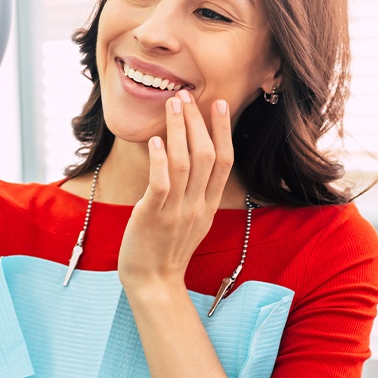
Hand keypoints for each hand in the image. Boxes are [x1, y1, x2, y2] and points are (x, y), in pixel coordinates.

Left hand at [118, 90, 232, 294]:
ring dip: (179, 130)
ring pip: (185, 163)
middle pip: (206, 155)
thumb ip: (197, 193)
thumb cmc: (167, 248)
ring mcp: (177, 211)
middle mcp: (198, 205)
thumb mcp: (192, 220)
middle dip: (198, 122)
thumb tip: (194, 162)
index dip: (223, 131)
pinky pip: (162, 183)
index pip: (224, 161)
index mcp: (209, 205)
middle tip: (187, 95)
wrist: (153, 282)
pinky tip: (157, 140)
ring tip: (173, 105)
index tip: (219, 104)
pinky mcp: (154, 216)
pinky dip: (161, 160)